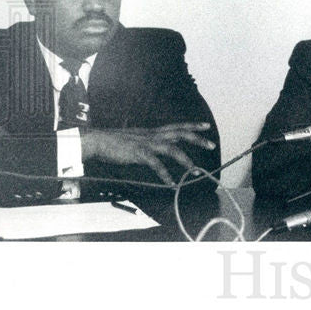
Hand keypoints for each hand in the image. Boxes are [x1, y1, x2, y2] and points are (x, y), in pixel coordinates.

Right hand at [81, 123, 216, 185]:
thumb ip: (151, 142)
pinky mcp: (139, 153)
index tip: (206, 126)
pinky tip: (171, 183)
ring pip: (172, 149)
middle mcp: (154, 135)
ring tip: (195, 171)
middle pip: (181, 134)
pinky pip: (156, 165)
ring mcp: (147, 144)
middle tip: (212, 145)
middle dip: (198, 139)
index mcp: (153, 132)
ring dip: (186, 160)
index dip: (192, 126)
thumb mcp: (138, 139)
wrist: (98, 140)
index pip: (178, 126)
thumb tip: (162, 148)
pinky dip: (165, 174)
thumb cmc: (116, 141)